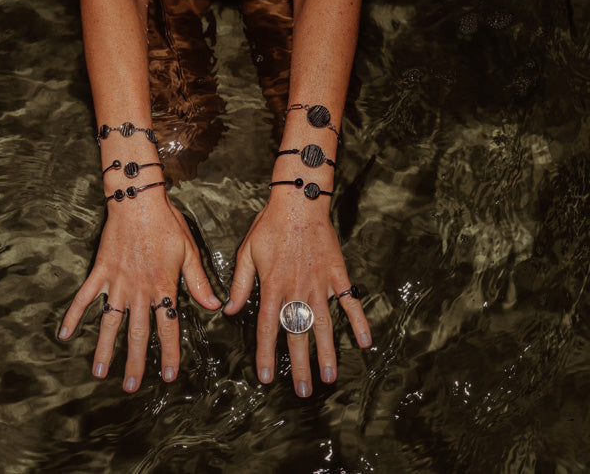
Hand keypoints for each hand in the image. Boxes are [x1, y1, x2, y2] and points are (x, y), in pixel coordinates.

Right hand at [59, 191, 220, 392]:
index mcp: (163, 287)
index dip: (168, 353)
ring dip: (105, 349)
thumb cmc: (166, 224)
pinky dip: (74, 315)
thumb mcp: (189, 252)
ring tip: (100, 373)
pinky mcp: (100, 272)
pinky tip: (65, 334)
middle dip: (134, 362)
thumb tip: (214, 306)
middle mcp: (139, 290)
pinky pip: (84, 297)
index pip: (167, 328)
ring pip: (110, 323)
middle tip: (130, 386)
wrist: (137, 201)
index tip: (168, 375)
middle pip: (136, 333)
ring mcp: (117, 282)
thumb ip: (199, 282)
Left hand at [225, 192, 370, 396]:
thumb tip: (229, 311)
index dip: (266, 356)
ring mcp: (320, 285)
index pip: (268, 329)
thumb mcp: (247, 253)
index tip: (266, 378)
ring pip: (324, 326)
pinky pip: (350, 303)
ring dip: (327, 353)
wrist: (299, 202)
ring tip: (329, 377)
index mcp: (273, 288)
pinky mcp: (337, 275)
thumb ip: (239, 284)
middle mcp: (297, 291)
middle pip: (298, 335)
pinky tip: (365, 343)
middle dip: (299, 366)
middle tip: (303, 391)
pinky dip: (359, 322)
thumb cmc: (269, 226)